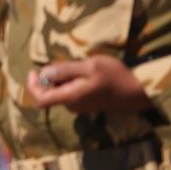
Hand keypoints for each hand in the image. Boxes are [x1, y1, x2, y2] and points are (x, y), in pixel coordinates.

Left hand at [27, 55, 154, 112]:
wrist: (138, 91)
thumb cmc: (114, 76)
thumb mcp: (89, 66)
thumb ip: (65, 70)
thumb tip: (44, 73)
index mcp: (70, 97)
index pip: (40, 100)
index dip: (32, 86)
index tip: (33, 71)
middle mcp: (71, 105)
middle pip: (49, 92)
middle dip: (49, 77)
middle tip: (65, 63)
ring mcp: (79, 106)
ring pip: (60, 91)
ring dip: (61, 78)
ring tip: (78, 67)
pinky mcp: (86, 103)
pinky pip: (70, 92)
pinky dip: (70, 82)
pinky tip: (84, 73)